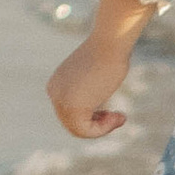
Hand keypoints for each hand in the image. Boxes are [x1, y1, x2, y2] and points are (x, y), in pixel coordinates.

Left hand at [47, 0, 153, 136]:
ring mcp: (61, 100)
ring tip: (120, 117)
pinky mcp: (72, 106)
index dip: (93, 119)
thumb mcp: (96, 74)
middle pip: (73, 124)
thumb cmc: (110, 53)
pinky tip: (118, 116)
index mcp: (56, 85)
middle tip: (119, 116)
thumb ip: (89, 89)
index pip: (70, 115)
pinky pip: (86, 131)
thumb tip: (93, 101)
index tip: (112, 112)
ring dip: (103, 128)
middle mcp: (54, 92)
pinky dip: (104, 129)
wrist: (110, 43)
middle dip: (98, 125)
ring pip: (79, 130)